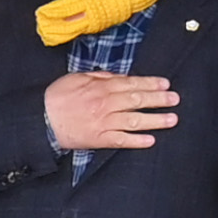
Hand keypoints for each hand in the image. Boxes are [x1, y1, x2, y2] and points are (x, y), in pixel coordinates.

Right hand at [44, 71, 178, 153]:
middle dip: (159, 100)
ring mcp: (103, 122)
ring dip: (155, 120)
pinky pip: (121, 140)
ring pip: (134, 120)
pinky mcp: (99, 139)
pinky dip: (136, 141)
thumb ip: (101, 76)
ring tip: (172, 120)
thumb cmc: (58, 97)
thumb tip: (120, 76)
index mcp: (101, 87)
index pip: (132, 84)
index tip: (165, 84)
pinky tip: (151, 140)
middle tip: (175, 99)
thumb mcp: (78, 77)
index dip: (151, 83)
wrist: (41, 120)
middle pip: (137, 100)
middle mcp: (106, 104)